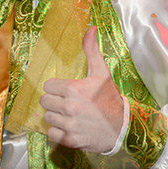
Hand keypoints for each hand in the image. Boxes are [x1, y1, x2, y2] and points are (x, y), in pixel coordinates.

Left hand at [40, 26, 123, 151]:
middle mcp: (69, 107)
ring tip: (70, 115)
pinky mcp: (70, 140)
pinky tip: (69, 127)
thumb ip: (92, 51)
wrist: (122, 127)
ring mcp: (69, 124)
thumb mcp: (102, 73)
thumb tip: (91, 29)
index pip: (48, 86)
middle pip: (44, 101)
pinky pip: (51, 133)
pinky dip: (58, 132)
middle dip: (54, 101)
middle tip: (67, 103)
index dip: (57, 88)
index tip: (67, 91)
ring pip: (47, 117)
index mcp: (73, 89)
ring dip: (56, 116)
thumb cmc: (110, 99)